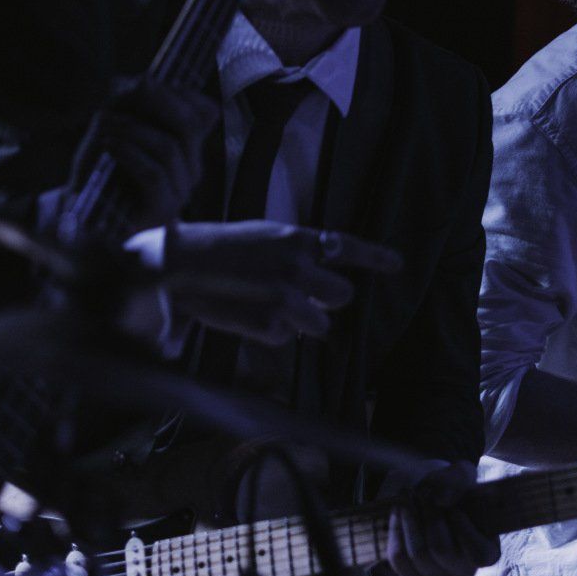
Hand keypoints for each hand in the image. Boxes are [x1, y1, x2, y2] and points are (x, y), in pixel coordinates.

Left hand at [66, 76, 218, 235]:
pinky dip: (129, 153)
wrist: (80, 212)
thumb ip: (129, 101)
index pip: (205, 112)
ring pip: (169, 147)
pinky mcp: (163, 211)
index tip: (144, 83)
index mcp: (186, 147)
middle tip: (122, 97)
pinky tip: (109, 146)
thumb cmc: (98, 168)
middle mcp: (190, 169)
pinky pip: (154, 174)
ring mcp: (180, 192)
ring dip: (132, 129)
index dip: (179, 91)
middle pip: (190, 124)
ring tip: (105, 127)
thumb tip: (144, 80)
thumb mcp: (112, 125)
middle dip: (156, 102)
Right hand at [163, 222, 401, 345]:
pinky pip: (286, 338)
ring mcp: (285, 296)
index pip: (348, 247)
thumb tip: (320, 274)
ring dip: (302, 322)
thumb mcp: (264, 237)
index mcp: (296, 239)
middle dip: (328, 299)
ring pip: (320, 323)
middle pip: (342, 294)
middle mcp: (297, 266)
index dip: (376, 258)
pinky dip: (271, 332)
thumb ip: (296, 253)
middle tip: (305, 296)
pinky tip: (249, 316)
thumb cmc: (220, 248)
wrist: (179, 264)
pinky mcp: (269, 322)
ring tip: (272, 308)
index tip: (397, 265)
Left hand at [374, 462, 499, 575]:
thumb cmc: (452, 487)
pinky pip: (398, 558)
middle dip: (428, 515)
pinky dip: (396, 530)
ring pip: (418, 553)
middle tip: (422, 492)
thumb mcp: (462, 474)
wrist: (431, 495)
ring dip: (409, 519)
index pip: (477, 553)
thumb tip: (440, 500)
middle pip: (440, 548)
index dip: (462, 528)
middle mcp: (464, 571)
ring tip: (408, 496)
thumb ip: (457, 480)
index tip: (453, 506)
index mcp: (487, 553)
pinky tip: (398, 511)